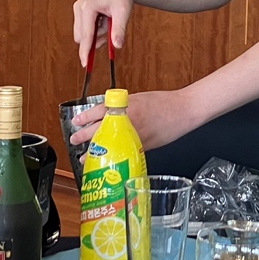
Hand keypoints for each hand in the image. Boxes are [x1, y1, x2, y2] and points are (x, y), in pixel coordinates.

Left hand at [68, 89, 198, 150]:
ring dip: (95, 151)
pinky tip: (108, 160)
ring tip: (84, 157)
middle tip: (74, 140)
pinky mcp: (143, 146)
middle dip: (84, 137)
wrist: (183, 111)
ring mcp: (135, 135)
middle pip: (99, 130)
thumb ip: (122, 107)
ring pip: (109, 145)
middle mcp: (128, 121)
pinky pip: (123, 152)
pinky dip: (113, 156)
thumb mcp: (138, 99)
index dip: (85, 118)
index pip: (99, 112)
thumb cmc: (164, 103)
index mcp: (126, 106)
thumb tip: (106, 115)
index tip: (76, 122)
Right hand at [73, 0, 139, 69]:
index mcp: (88, 7)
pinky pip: (87, 30)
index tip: (85, 64)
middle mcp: (79, 8)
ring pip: (85, 34)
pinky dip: (97, 29)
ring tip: (110, 20)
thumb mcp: (123, 12)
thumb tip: (117, 46)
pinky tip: (105, 19)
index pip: (86, 35)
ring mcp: (78, 10)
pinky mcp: (80, 12)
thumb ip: (119, 29)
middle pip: (84, 37)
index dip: (85, 51)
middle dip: (98, 39)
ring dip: (98, 34)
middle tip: (112, 30)